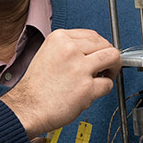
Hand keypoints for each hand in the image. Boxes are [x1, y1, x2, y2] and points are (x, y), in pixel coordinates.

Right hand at [0, 29, 120, 137]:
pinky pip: (108, 84)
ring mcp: (79, 68)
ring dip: (114, 67)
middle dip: (108, 56)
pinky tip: (93, 92)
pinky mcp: (87, 87)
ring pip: (113, 57)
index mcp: (59, 38)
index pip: (91, 34)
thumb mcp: (47, 55)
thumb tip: (91, 51)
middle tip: (105, 66)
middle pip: (105, 44)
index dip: (98, 46)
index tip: (98, 54)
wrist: (27, 108)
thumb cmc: (36, 88)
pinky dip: (104, 89)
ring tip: (106, 75)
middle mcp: (70, 49)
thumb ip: (68, 49)